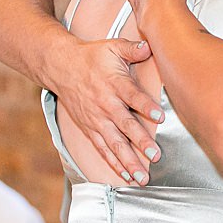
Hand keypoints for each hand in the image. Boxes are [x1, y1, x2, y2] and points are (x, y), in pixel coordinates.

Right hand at [45, 37, 162, 184]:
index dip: (146, 107)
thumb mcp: (112, 47)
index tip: (160, 116)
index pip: (132, 96)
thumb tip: (149, 45)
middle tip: (155, 155)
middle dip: (140, 142)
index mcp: (114, 84)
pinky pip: (103, 149)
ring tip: (142, 177)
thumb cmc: (91, 57)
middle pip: (125, 126)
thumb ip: (133, 49)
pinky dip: (115, 164)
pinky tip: (127, 176)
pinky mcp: (90, 129)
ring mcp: (97, 120)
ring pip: (114, 144)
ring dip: (129, 161)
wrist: (61, 67)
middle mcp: (106, 105)